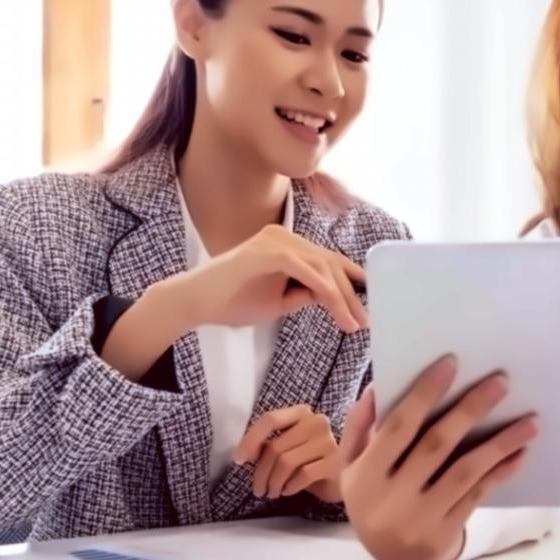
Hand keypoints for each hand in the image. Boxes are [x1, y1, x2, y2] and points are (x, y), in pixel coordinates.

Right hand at [178, 225, 368, 332]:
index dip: (350, 283)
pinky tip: (335, 307)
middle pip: (330, 263)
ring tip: (352, 322)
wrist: (193, 302)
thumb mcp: (279, 302)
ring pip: (321, 266)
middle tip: (363, 321)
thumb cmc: (230, 302)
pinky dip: (323, 289)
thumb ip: (305, 295)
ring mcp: (275, 240)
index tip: (366, 306)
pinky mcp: (266, 250)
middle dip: (351, 294)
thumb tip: (332, 297)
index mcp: (286, 245)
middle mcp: (284, 236)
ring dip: (341, 296)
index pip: (327, 262)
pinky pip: (304, 269)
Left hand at [233, 405, 343, 502]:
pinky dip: (289, 487)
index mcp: (302, 413)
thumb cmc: (309, 461)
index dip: (250, 439)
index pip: (270, 419)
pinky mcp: (336, 463)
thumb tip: (243, 455)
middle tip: (258, 490)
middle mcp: (317, 422)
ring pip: (286, 463)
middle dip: (261, 473)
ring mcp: (328, 441)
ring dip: (273, 483)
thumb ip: (267, 445)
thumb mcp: (287, 448)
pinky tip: (288, 491)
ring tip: (272, 492)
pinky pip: (302, 476)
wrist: (341, 477)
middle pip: (275, 447)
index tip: (238, 460)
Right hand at [338, 357, 538, 559]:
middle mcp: (392, 498)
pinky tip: (521, 453)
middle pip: (436, 445)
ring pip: (465, 472)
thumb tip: (378, 386)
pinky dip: (501, 472)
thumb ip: (361, 426)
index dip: (424, 394)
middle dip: (470, 409)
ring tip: (530, 421)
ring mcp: (420, 519)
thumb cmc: (373, 497)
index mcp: (365, 475)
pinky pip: (478, 496)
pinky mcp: (445, 534)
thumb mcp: (352, 465)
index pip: (397, 427)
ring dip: (500, 443)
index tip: (452, 363)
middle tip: (501, 381)